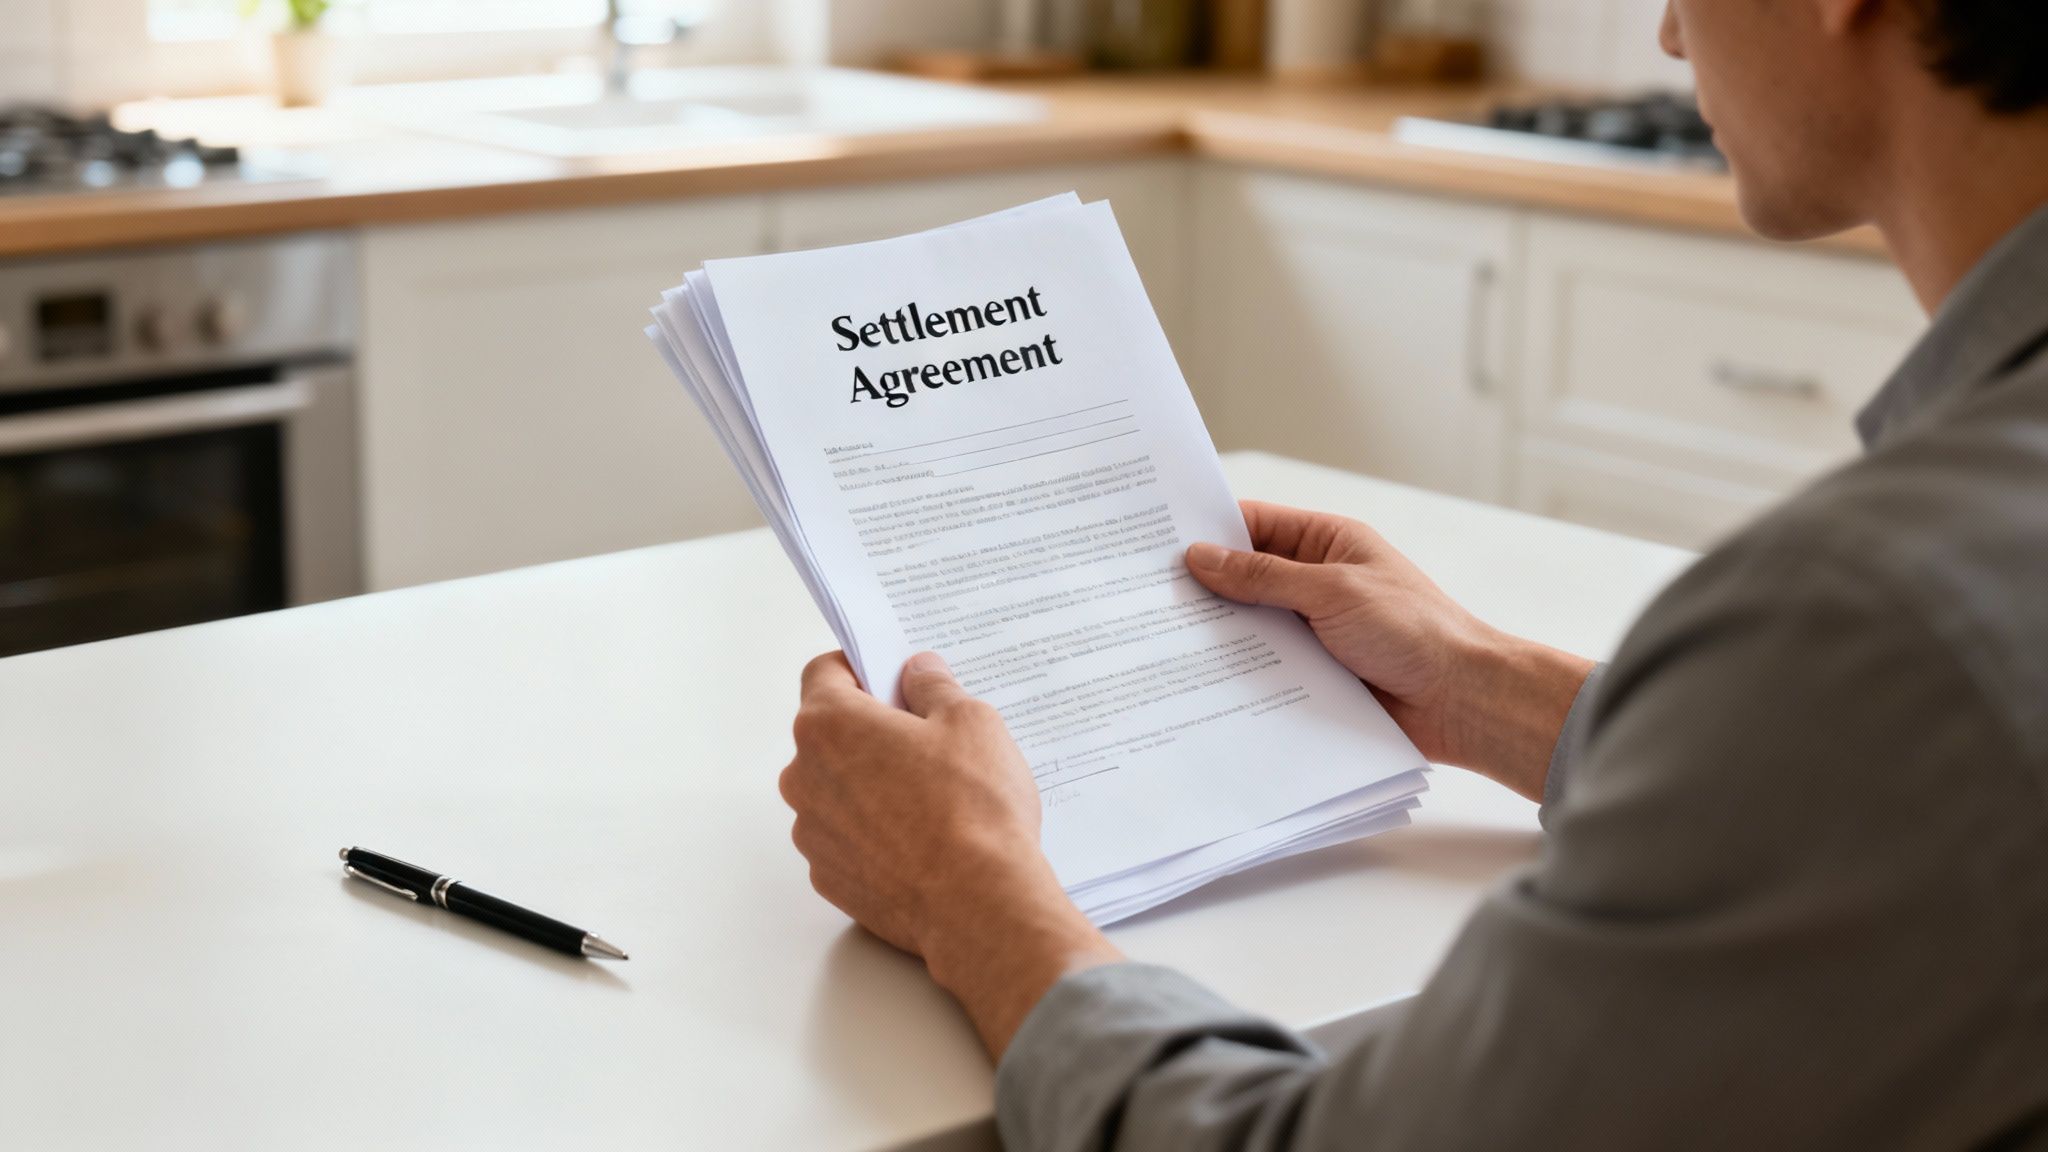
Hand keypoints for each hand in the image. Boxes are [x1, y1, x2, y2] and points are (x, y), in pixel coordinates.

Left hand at [780, 650, 1120, 1055]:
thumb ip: (933, 686)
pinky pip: (847, 838)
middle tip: (926, 739)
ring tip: (931, 798)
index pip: (823, 673)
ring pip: (836, 789)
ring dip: (870, 784)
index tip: (891, 677)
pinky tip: (922, 840)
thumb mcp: (970, 720)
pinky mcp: (829, 878)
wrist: (978, 904)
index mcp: (828, 725)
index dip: (859, 668)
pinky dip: (874, 833)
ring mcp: (812, 833)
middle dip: (869, 730)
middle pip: (828, 734)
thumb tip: (917, 672)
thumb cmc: (973, 808)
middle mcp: (804, 777)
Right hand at [1186, 500, 1593, 800]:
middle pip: (1244, 578)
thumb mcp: (1333, 590)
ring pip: (1249, 627)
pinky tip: (1196, 683)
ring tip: (1156, 640)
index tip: (1154, 539)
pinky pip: (1264, 670)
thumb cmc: (1414, 630)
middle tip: (1141, 595)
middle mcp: (1316, 583)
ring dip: (1217, 635)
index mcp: (1327, 543)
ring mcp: (1313, 631)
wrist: (1464, 701)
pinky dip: (1237, 674)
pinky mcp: (1313, 676)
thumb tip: (1200, 557)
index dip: (1206, 529)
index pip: (1253, 524)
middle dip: (1201, 587)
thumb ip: (1263, 576)